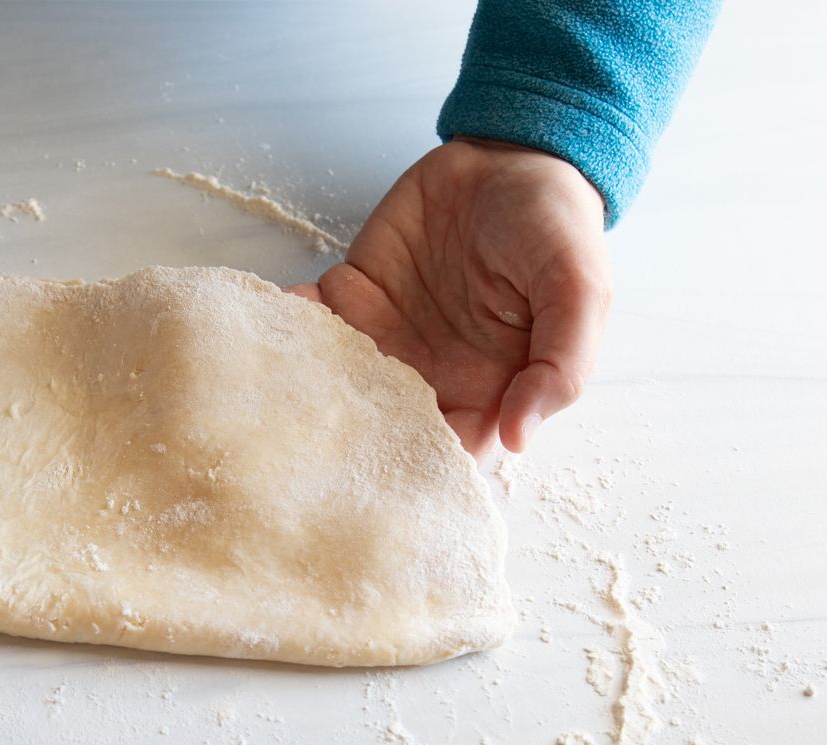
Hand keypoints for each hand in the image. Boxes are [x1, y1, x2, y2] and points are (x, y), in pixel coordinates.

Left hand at [288, 138, 609, 459]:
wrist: (510, 154)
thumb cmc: (555, 225)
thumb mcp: (580, 289)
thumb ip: (562, 365)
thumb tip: (518, 438)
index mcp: (487, 390)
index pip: (447, 453)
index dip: (415, 471)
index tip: (379, 479)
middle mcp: (429, 376)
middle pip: (377, 431)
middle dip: (343, 441)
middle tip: (311, 441)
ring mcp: (385, 338)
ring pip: (334, 382)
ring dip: (304, 387)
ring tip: (279, 386)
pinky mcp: (352, 296)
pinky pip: (311, 323)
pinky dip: (289, 326)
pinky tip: (275, 322)